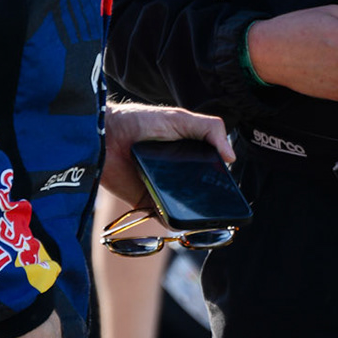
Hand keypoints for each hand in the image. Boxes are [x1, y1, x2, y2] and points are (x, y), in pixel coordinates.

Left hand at [101, 102, 235, 205]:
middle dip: (211, 199)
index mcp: (188, 153)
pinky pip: (163, 216)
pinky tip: (178, 215)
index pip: (211, 169)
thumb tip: (232, 157)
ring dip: (193, 211)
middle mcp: (177, 173)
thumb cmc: (141, 121)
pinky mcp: (146, 202)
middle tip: (220, 204)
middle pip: (200, 191)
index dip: (221, 178)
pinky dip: (172, 219)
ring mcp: (162, 189)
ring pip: (185, 207)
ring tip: (202, 212)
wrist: (106, 135)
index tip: (231, 187)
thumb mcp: (181, 118)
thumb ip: (210, 129)